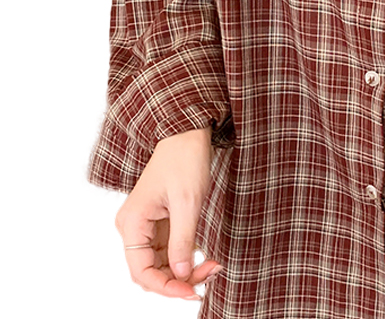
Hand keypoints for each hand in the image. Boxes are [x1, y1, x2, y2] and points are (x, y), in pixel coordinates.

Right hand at [115, 127, 221, 299]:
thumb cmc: (184, 159)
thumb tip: (181, 275)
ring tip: (212, 266)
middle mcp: (133, 227)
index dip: (166, 287)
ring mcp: (146, 225)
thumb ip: (182, 241)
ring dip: (185, 270)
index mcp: (132, 223)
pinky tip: (204, 257)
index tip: (192, 291)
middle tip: (209, 275)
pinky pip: (169, 249)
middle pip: (151, 271)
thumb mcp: (188, 202)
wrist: (187, 133)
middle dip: (179, 279)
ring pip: (162, 263)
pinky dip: (186, 257)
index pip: (141, 272)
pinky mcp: (160, 221)